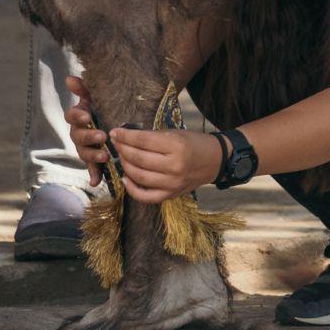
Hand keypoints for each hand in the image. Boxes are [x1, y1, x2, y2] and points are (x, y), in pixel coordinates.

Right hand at [63, 76, 109, 188]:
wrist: (116, 123)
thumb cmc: (105, 107)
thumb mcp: (96, 96)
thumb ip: (84, 88)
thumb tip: (69, 78)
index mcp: (79, 117)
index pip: (71, 115)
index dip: (77, 116)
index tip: (87, 115)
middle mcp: (79, 133)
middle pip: (78, 136)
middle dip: (89, 136)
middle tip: (102, 136)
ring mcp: (85, 148)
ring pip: (84, 153)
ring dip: (93, 155)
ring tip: (105, 155)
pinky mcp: (94, 161)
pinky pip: (92, 169)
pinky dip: (93, 175)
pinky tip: (95, 182)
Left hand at [108, 126, 223, 203]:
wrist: (215, 161)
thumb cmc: (194, 143)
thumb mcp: (176, 133)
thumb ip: (152, 136)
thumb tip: (126, 137)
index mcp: (176, 146)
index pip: (143, 141)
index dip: (125, 136)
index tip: (115, 133)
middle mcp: (174, 166)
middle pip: (138, 158)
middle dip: (122, 149)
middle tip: (116, 143)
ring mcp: (172, 183)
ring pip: (139, 176)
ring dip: (125, 165)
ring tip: (122, 157)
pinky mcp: (171, 194)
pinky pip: (146, 196)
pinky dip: (132, 189)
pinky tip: (126, 178)